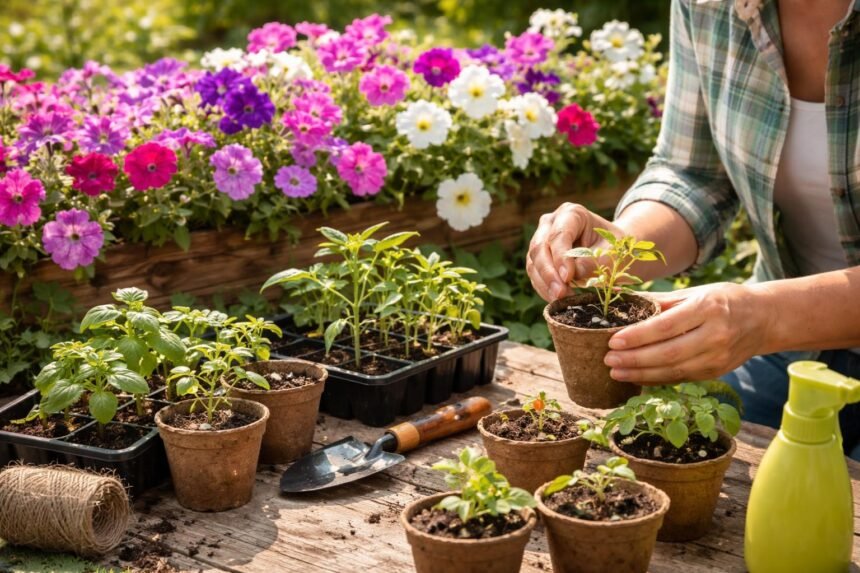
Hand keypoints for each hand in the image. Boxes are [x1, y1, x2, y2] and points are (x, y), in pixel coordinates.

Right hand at [526, 202, 622, 301]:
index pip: (559, 234)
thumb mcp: (611, 255)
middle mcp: (551, 223)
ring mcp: (541, 240)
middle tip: (560, 293)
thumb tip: (569, 277)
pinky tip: (557, 300)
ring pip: (533, 262)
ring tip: (561, 300)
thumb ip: (591, 263)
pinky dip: (544, 289)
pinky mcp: (538, 259)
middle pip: (540, 247)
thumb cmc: (615, 250)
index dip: (561, 257)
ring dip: (545, 284)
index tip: (568, 278)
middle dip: (548, 273)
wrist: (612, 254)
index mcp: (572, 213)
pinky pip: (534, 275)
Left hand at [603, 282, 772, 384]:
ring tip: (615, 371)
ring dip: (641, 374)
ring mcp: (718, 358)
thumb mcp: (694, 292)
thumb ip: (658, 300)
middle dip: (634, 359)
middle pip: (668, 353)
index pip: (666, 326)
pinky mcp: (716, 372)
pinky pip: (680, 378)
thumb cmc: (723, 299)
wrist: (764, 319)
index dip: (638, 336)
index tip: (612, 340)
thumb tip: (619, 300)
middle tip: (608, 359)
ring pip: (673, 370)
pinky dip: (655, 379)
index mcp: (708, 309)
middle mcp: (715, 335)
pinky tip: (636, 377)